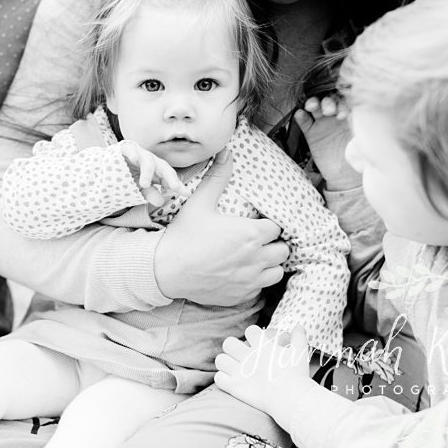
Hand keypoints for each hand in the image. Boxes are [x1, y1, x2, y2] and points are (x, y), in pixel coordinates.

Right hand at [118, 140, 186, 206]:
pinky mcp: (127, 148)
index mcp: (157, 172)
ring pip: (148, 161)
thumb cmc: (128, 175)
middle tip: (175, 187)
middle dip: (170, 177)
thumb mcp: (138, 188)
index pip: (169, 178)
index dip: (177, 185)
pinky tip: (134, 159)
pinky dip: (133, 154)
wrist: (110, 163)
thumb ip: (150, 193)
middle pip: (164, 167)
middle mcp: (152, 162)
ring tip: (144, 184)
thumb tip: (160, 202)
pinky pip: (132, 150)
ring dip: (147, 172)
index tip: (186, 193)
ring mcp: (140, 154)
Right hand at [153, 150, 289, 305]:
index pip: (277, 227)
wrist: (165, 270)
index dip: (267, 224)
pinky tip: (239, 273)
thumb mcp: (200, 203)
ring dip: (269, 264)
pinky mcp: (241, 295)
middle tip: (256, 240)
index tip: (256, 224)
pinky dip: (254, 282)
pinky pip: (260, 289)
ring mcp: (250, 280)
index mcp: (251, 234)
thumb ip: (218, 178)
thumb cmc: (183, 235)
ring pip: (276, 272)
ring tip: (253, 258)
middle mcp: (256, 258)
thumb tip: (226, 152)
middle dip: (273, 244)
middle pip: (283, 250)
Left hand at [213, 325, 313, 412]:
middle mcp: (247, 356)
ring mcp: (239, 371)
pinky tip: (231, 381)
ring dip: (225, 362)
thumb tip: (299, 326)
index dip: (253, 334)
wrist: (291, 398)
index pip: (250, 330)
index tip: (257, 341)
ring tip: (233, 367)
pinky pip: (218, 378)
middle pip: (228, 343)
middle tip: (239, 354)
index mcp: (262, 346)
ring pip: (220, 360)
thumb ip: (298, 337)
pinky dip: (222, 379)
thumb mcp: (300, 352)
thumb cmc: (297, 375)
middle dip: (232, 347)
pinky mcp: (234, 386)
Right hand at [294, 96, 359, 191]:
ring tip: (312, 107)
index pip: (345, 100)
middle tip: (329, 111)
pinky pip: (304, 121)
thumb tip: (368, 115)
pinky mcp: (312, 134)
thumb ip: (365, 128)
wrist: (347, 177)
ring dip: (312, 103)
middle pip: (329, 100)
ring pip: (315, 107)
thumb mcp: (365, 141)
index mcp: (352, 116)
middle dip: (327, 102)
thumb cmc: (360, 158)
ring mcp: (323, 124)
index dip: (342, 102)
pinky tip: (301, 114)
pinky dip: (301, 116)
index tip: (343, 113)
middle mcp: (337, 117)